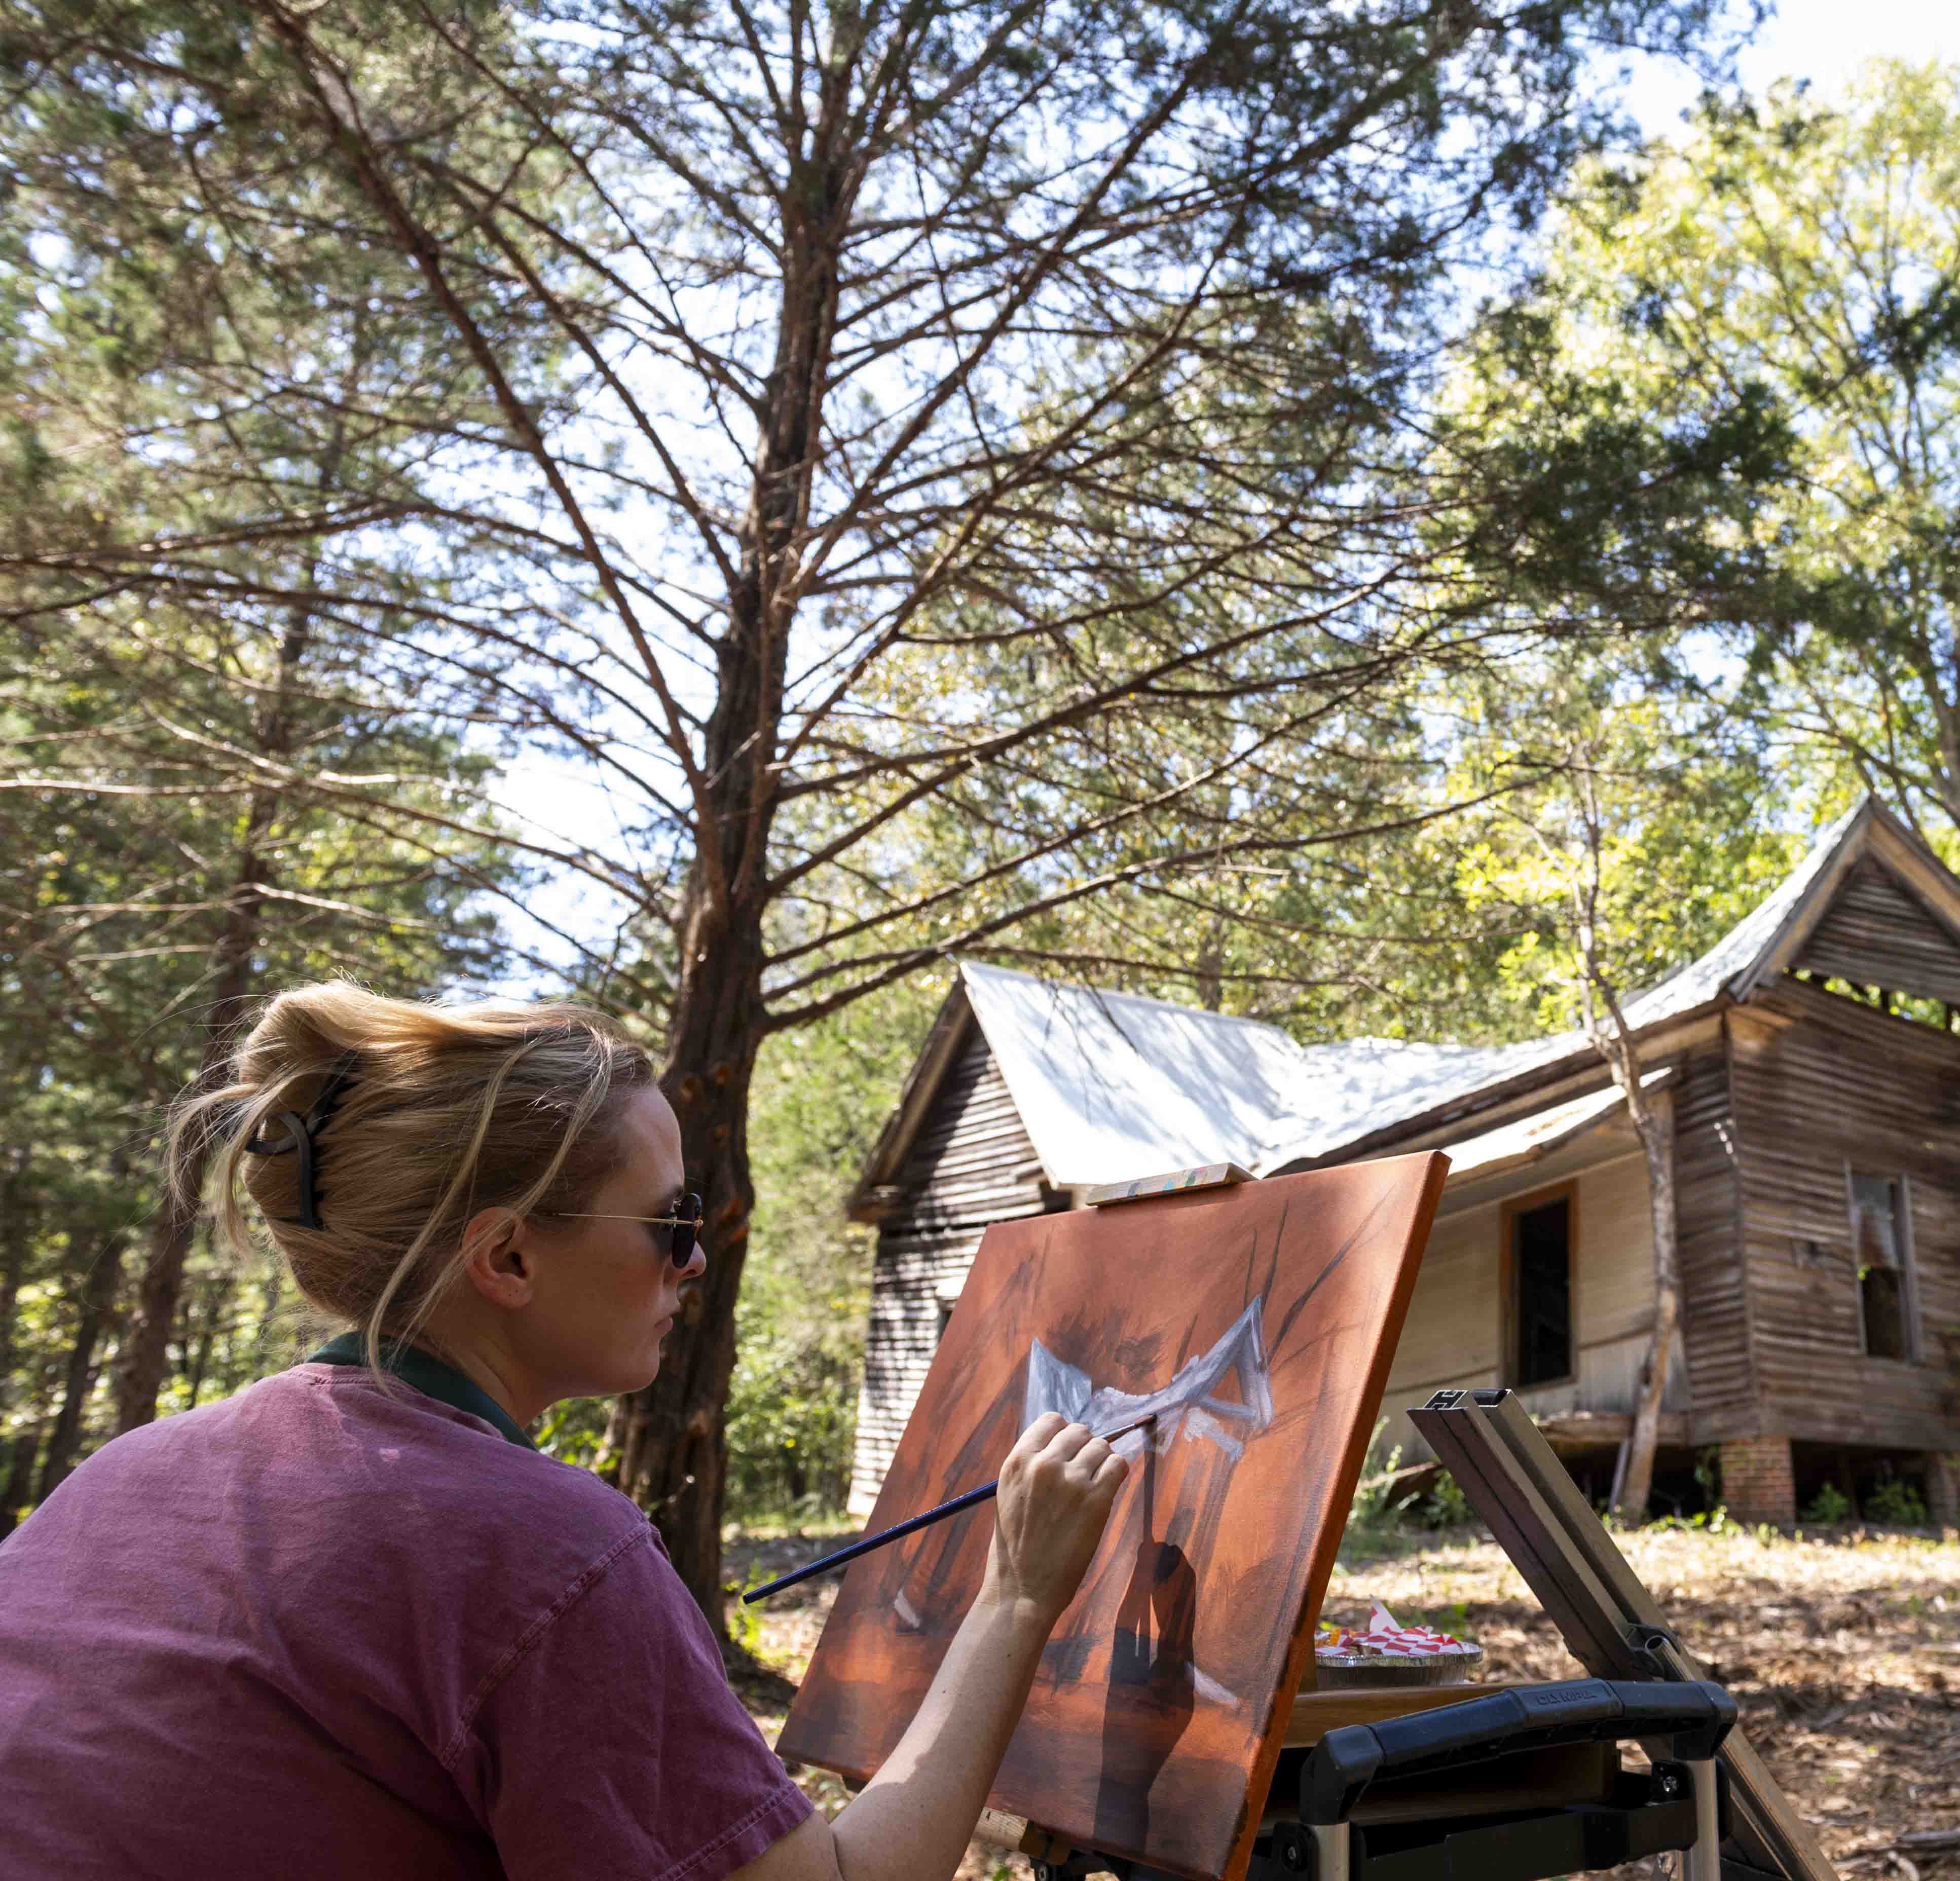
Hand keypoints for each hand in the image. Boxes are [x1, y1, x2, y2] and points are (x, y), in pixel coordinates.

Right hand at [982, 1412, 1130, 1626]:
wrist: (1022, 1589)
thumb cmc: (1015, 1547)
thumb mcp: (1009, 1495)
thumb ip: (1032, 1467)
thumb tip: (1063, 1446)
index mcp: (1018, 1461)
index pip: (1052, 1421)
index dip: (1063, 1434)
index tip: (1068, 1451)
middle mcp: (1044, 1464)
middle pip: (1079, 1431)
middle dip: (1084, 1447)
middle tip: (1084, 1471)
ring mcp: (1072, 1481)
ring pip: (1102, 1447)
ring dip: (1102, 1462)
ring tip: (1095, 1484)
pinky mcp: (1096, 1500)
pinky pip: (1118, 1466)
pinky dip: (1118, 1472)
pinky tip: (1109, 1486)